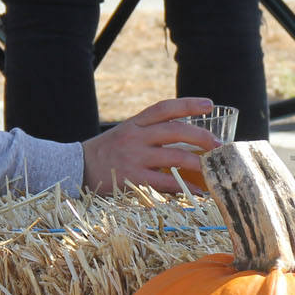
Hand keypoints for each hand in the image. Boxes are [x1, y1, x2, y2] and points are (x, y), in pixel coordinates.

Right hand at [81, 97, 220, 194]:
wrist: (75, 168)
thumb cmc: (106, 152)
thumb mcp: (125, 133)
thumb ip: (149, 131)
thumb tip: (185, 136)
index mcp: (135, 123)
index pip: (164, 108)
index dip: (188, 104)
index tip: (210, 104)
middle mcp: (136, 136)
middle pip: (176, 130)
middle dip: (202, 136)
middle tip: (219, 145)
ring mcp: (134, 157)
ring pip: (175, 156)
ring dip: (199, 163)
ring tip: (214, 168)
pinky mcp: (133, 178)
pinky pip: (165, 182)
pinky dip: (184, 186)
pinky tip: (197, 190)